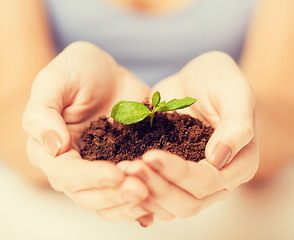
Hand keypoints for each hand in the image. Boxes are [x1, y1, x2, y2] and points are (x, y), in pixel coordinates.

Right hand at [22, 41, 151, 221]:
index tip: (115, 174)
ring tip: (151, 195)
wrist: (107, 72)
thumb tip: (54, 147)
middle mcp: (75, 166)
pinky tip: (156, 203)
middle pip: (89, 194)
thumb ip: (43, 112)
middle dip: (114, 194)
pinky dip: (142, 199)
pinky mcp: (123, 164)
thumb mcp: (55, 81)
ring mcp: (100, 167)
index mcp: (51, 150)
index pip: (66, 174)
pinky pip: (129, 188)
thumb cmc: (77, 70)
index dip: (89, 177)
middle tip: (140, 189)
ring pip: (110, 198)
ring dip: (129, 202)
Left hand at [119, 51, 258, 223]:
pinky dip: (139, 190)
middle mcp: (217, 180)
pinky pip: (156, 195)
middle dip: (157, 187)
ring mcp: (192, 180)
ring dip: (144, 193)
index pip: (208, 182)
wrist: (197, 79)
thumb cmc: (219, 81)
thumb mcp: (234, 94)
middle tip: (129, 168)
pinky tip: (121, 177)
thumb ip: (236, 126)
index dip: (179, 173)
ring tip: (122, 170)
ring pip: (170, 206)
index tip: (150, 155)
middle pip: (188, 203)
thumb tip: (219, 160)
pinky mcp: (172, 175)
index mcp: (239, 164)